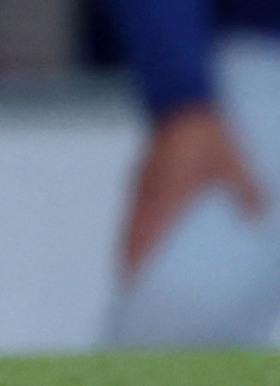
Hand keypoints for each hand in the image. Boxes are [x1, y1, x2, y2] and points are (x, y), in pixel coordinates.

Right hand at [123, 103, 266, 273]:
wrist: (183, 97)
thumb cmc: (206, 131)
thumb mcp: (233, 163)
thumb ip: (246, 191)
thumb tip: (257, 221)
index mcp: (164, 194)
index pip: (141, 236)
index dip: (133, 263)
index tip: (129, 286)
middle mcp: (146, 191)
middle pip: (129, 234)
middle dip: (128, 261)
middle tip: (131, 288)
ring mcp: (141, 182)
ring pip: (130, 222)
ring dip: (131, 244)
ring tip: (135, 269)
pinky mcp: (144, 174)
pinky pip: (136, 208)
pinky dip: (137, 226)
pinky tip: (148, 234)